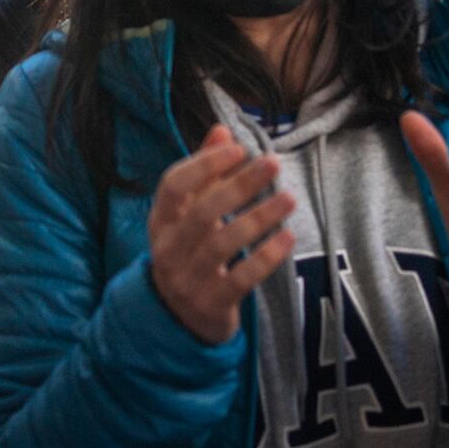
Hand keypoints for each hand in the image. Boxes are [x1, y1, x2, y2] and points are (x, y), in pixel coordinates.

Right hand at [147, 125, 295, 344]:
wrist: (179, 317)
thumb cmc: (189, 250)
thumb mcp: (188, 213)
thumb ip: (204, 173)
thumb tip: (222, 131)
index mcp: (160, 220)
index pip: (174, 185)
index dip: (204, 164)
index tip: (239, 148)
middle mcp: (168, 248)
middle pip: (203, 212)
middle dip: (240, 185)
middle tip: (273, 163)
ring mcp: (188, 278)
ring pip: (223, 243)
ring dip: (259, 217)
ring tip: (288, 198)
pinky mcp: (212, 303)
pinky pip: (241, 278)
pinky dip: (266, 256)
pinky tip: (287, 236)